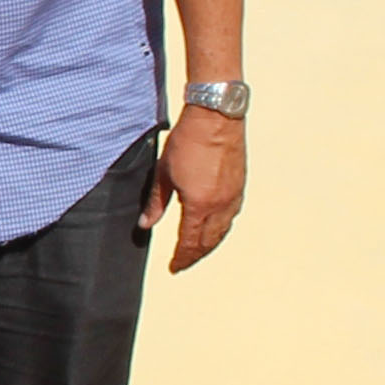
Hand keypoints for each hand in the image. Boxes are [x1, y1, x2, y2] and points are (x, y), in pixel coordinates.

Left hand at [143, 112, 246, 273]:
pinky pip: (231, 216)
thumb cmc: (188, 141)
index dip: (181, 257)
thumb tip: (144, 224)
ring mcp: (233, 195)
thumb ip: (155, 202)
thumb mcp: (164, 173)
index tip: (174, 267)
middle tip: (184, 263)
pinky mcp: (240, 184)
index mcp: (199, 204)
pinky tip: (215, 228)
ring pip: (222, 230)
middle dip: (195, 255)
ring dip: (209, 244)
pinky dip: (222, 228)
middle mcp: (220, 205)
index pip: (190, 241)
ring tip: (198, 251)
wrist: (216, 116)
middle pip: (208, 241)